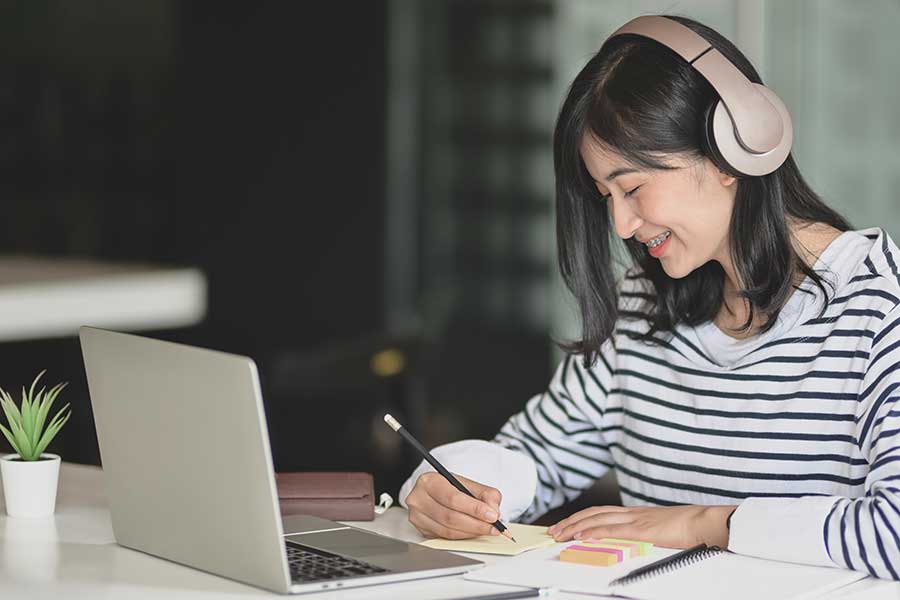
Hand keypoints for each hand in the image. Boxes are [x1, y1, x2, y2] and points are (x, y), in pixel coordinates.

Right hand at [406, 471, 502, 539]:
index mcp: (429, 481)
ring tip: (486, 529)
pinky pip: (445, 538)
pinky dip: (462, 537)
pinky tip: (472, 532)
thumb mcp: (468, 483)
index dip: (474, 509)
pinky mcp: (421, 530)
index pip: (453, 498)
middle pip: (450, 517)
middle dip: (476, 524)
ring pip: (448, 531)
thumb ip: (485, 494)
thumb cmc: (449, 487)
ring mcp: (417, 516)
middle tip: (493, 527)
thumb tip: (494, 511)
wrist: (433, 492)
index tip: (492, 516)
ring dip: (471, 533)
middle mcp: (419, 499)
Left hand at [548, 504, 735, 548]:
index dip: (582, 518)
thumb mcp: (661, 529)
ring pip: (598, 520)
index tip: (567, 525)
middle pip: (594, 514)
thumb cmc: (690, 527)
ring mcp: (636, 520)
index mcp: (636, 514)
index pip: (601, 513)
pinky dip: (594, 532)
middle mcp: (632, 514)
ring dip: (575, 527)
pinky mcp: (642, 530)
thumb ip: (646, 532)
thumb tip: (634, 542)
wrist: (706, 522)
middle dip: (571, 522)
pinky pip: (613, 530)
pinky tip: (581, 536)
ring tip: (560, 534)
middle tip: (554, 530)